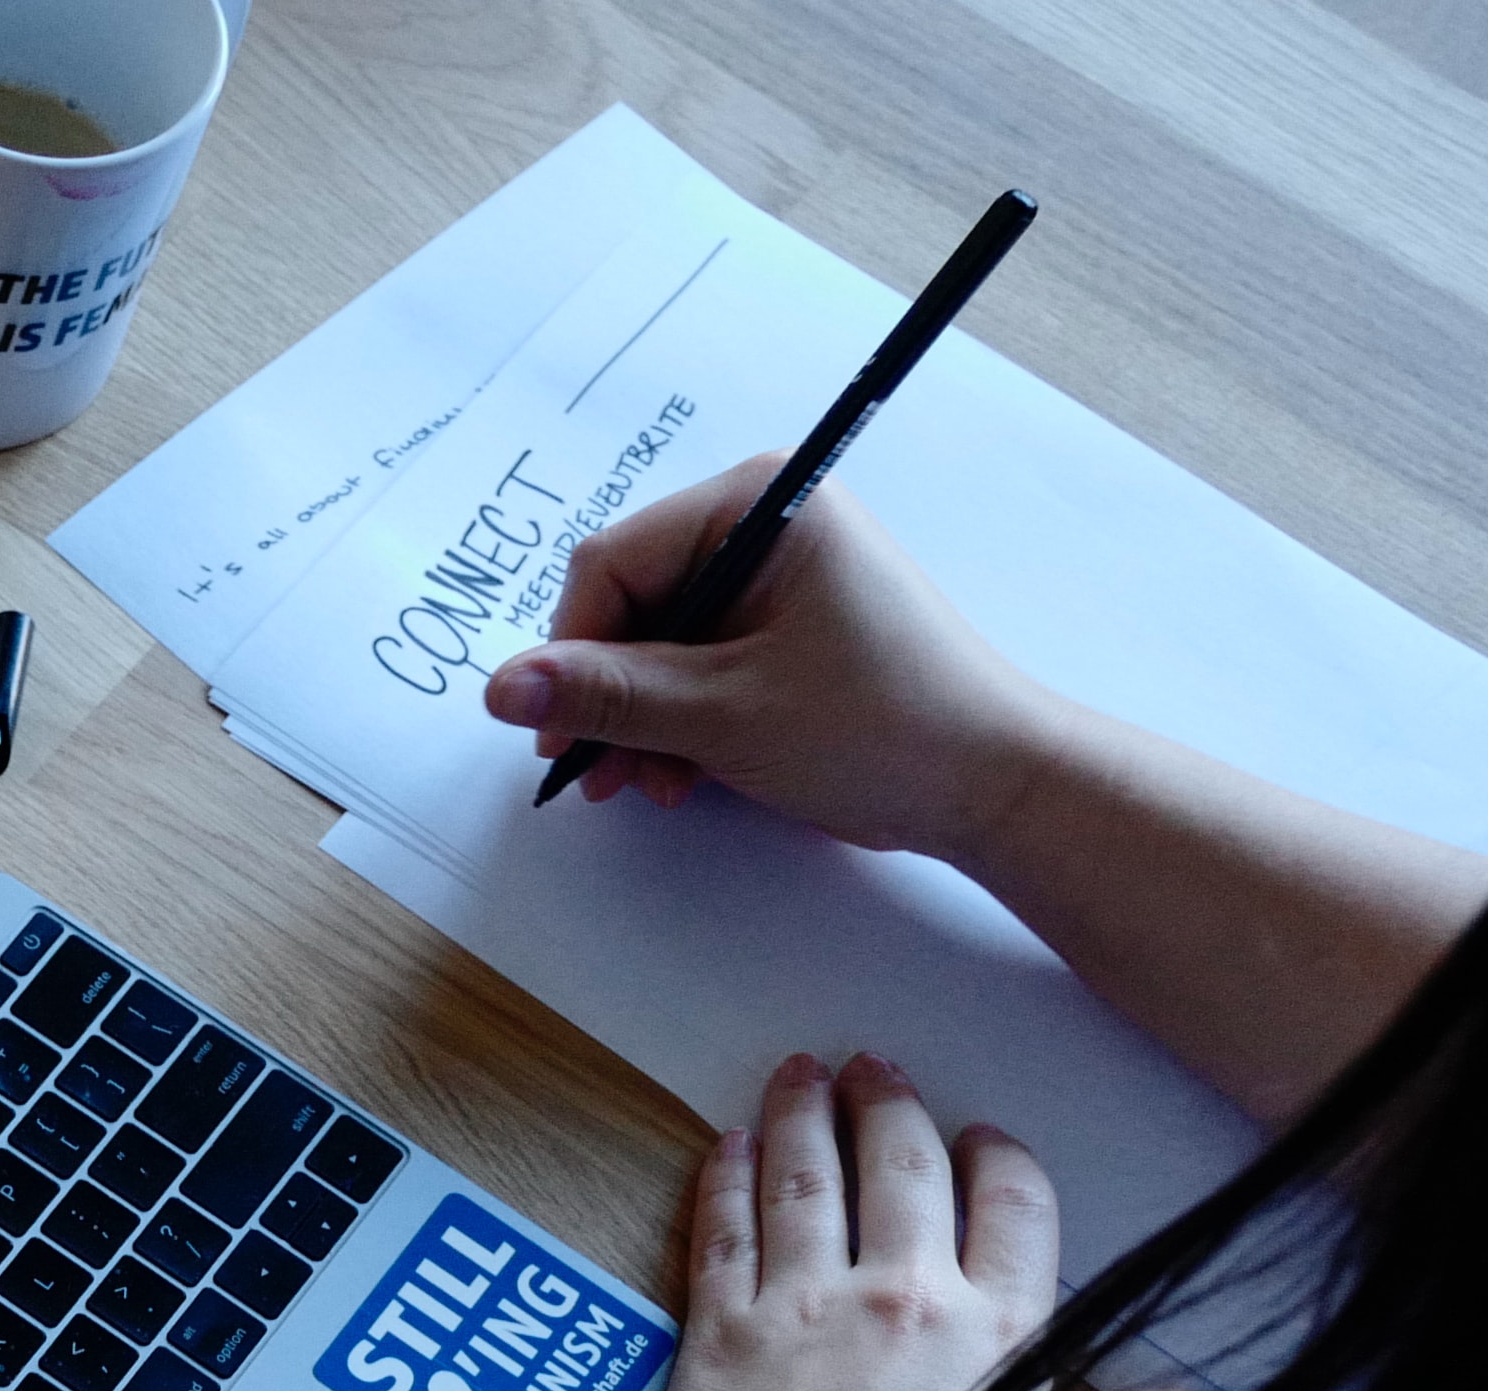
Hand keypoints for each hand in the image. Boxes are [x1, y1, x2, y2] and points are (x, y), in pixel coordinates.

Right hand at [480, 467, 1056, 861]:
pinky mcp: (782, 631)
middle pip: (628, 605)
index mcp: (759, 505)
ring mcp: (774, 580)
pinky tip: (685, 777)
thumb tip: (499, 690)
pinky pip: (694, 668)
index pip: (612, 563)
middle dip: (609, 698)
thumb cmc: (879, 726)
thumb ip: (606, 696)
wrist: (988, 784)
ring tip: (654, 787)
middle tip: (606, 778)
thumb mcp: (724, 713)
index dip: (572, 653)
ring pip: (653, 646)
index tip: (560, 737)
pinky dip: (676, 725)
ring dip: (638, 724)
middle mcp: (763, 526)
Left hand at [652, 1052, 1184, 1390]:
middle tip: (875, 1067)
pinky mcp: (720, 1334)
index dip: (998, 1159)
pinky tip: (732, 1145)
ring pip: (809, 1176)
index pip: (1014, 1204)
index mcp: (997, 1332)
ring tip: (804, 1072)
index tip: (983, 1140)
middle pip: (903, 1165)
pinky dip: (729, 1176)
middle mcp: (905, 1298)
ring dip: (807, 1114)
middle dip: (892, 1104)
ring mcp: (805, 1308)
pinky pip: (724, 1230)